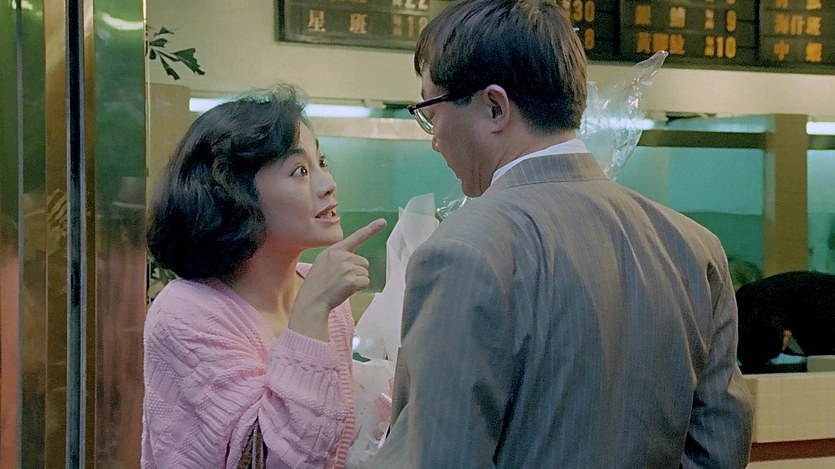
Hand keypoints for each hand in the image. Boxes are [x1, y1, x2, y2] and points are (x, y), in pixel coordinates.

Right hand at [289, 218, 386, 339]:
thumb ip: (338, 256)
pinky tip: (345, 290)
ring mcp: (347, 268)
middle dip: (357, 271)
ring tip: (341, 285)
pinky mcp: (352, 280)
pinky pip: (365, 282)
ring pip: (365, 272)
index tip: (383, 221)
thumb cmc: (317, 284)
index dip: (371, 229)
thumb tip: (354, 259)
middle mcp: (342, 256)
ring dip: (357, 280)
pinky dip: (359, 288)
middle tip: (341, 279)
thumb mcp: (323, 262)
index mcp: (334, 250)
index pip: (356, 237)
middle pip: (363, 262)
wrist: (312, 301)